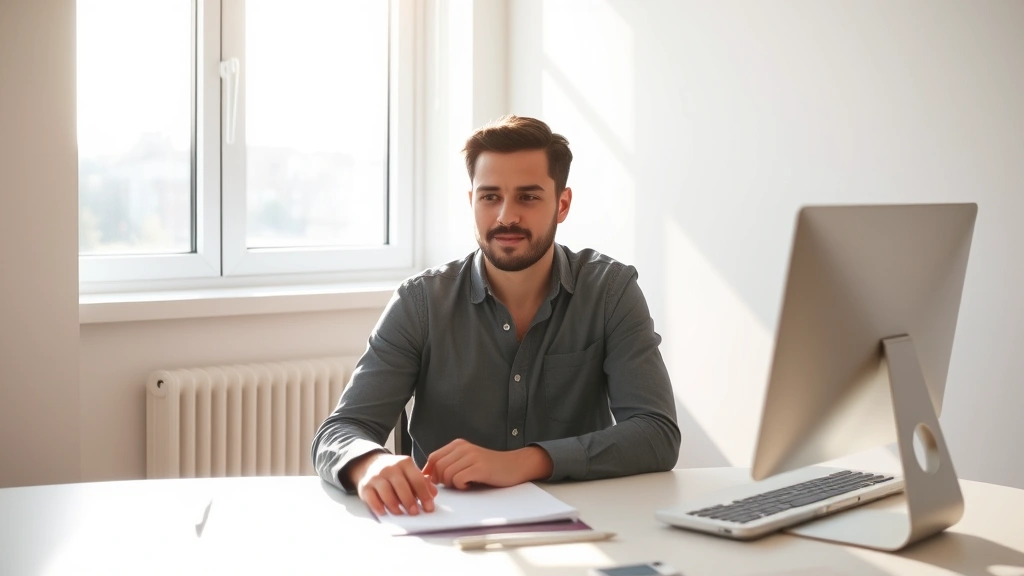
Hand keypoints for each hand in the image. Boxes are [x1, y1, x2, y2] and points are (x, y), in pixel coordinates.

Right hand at [348, 452, 437, 515]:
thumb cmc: (395, 472)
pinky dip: (378, 507)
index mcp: (404, 463)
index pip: (417, 479)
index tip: (429, 508)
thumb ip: (422, 482)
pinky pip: (371, 498)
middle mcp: (390, 468)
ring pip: (386, 492)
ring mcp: (376, 476)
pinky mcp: (365, 486)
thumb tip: (433, 493)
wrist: (370, 464)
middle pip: (401, 486)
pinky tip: (384, 512)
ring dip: (394, 506)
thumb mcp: (409, 472)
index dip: (424, 495)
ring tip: (401, 513)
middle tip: (415, 512)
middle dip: (409, 501)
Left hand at [422, 439, 552, 489]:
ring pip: (447, 474)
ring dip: (452, 484)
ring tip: (464, 484)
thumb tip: (428, 476)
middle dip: (442, 480)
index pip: (433, 457)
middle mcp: (463, 448)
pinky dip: (462, 486)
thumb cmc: (489, 467)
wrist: (515, 466)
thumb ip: (450, 463)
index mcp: (458, 445)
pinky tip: (471, 485)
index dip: (431, 472)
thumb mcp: (467, 460)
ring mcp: (472, 457)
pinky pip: (458, 480)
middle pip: (438, 467)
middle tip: (455, 484)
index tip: (438, 482)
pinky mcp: (480, 468)